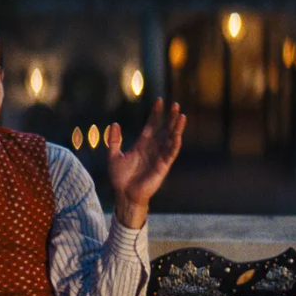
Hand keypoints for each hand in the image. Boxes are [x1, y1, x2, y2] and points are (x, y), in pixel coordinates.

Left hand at [107, 98, 184, 227]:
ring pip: (171, 139)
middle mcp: (153, 148)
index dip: (156, 113)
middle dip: (170, 118)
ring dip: (177, 128)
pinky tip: (178, 136)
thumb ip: (114, 140)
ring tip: (182, 116)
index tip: (160, 101)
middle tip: (176, 105)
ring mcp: (159, 157)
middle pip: (164, 129)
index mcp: (142, 144)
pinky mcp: (163, 166)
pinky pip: (171, 154)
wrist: (124, 194)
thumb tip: (114, 124)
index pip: (151, 125)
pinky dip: (175, 145)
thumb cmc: (120, 178)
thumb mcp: (114, 156)